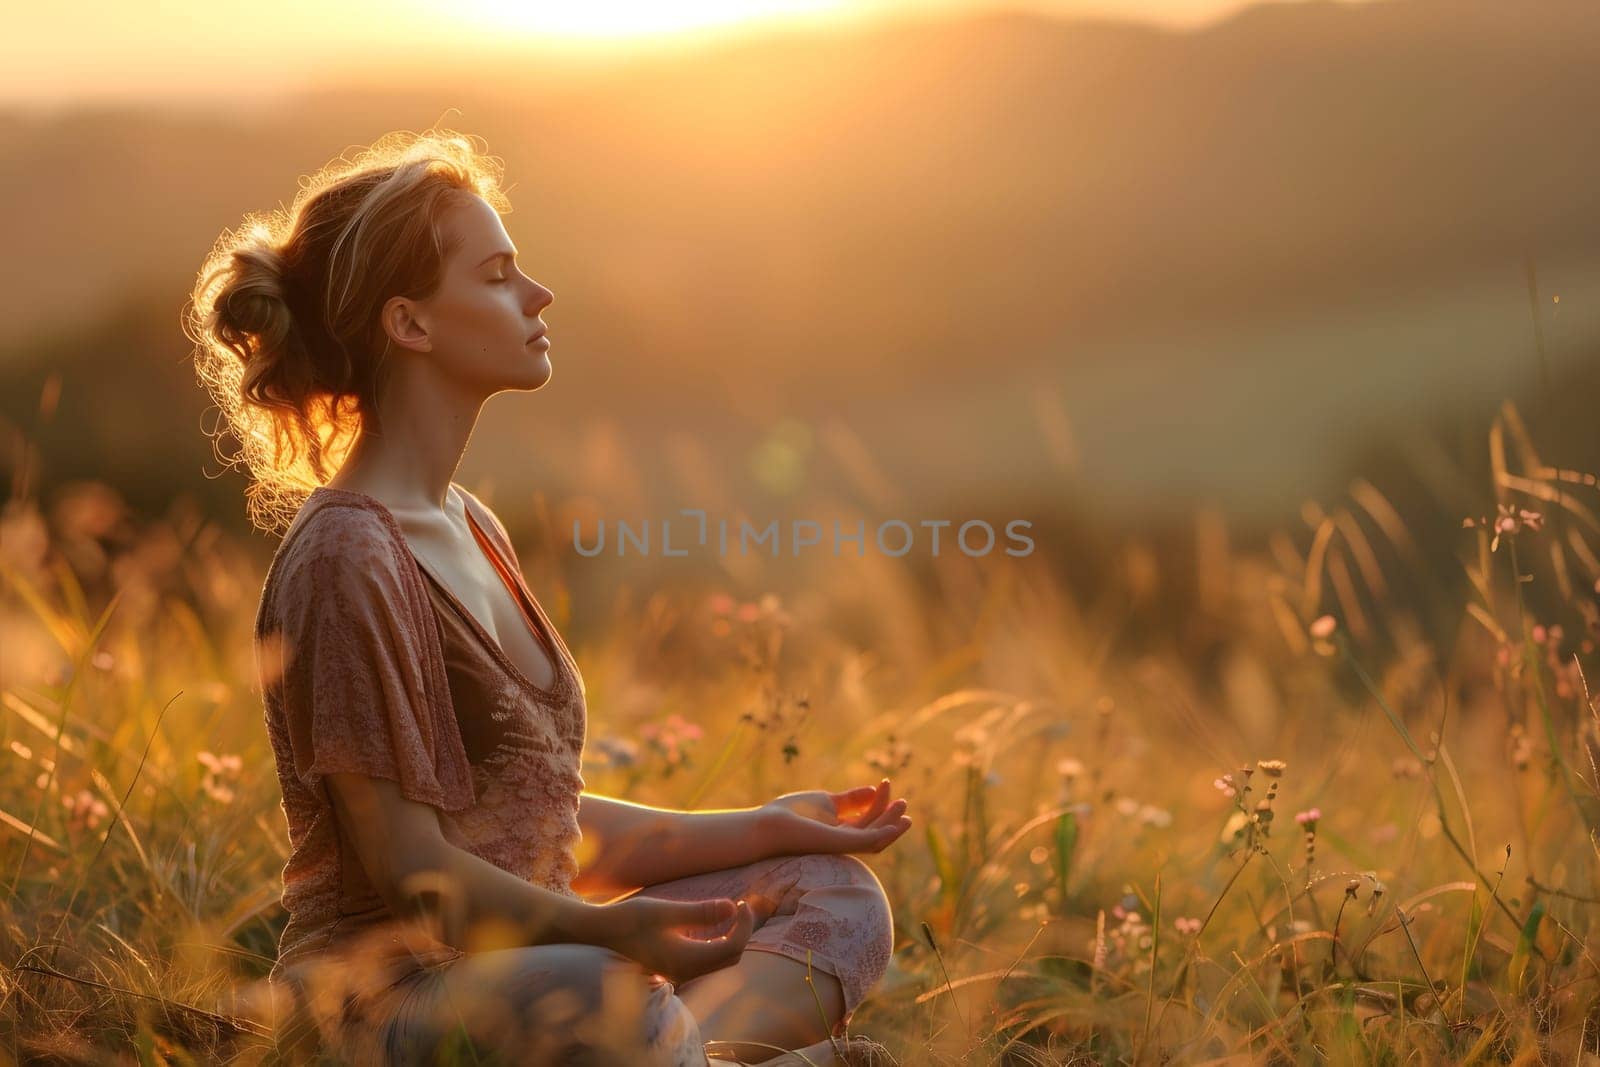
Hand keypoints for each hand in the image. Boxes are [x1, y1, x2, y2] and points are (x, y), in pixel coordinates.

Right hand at [600, 894, 768, 983]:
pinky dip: (716, 941)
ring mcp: (679, 971)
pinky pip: (705, 958)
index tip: (742, 902)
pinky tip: (712, 923)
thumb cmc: (628, 919)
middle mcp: (686, 971)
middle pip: (729, 957)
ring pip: (718, 959)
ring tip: (732, 912)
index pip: (732, 947)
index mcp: (687, 960)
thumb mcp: (665, 912)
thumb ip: (700, 912)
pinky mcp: (672, 966)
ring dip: (730, 937)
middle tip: (742, 906)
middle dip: (741, 932)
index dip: (744, 925)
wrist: (598, 934)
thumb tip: (733, 908)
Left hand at [760, 777, 911, 856]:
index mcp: (839, 832)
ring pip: (875, 837)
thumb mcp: (827, 801)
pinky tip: (896, 824)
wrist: (769, 826)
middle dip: (890, 817)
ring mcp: (842, 845)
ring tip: (903, 806)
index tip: (884, 782)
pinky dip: (884, 833)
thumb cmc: (792, 814)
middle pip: (874, 830)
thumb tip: (873, 789)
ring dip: (891, 823)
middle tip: (904, 802)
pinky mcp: (839, 844)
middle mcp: (843, 841)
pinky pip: (867, 842)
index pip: (866, 821)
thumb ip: (850, 799)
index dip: (879, 804)